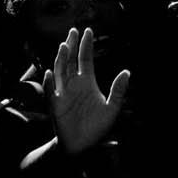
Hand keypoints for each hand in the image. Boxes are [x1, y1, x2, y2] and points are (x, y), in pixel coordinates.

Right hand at [44, 27, 130, 155]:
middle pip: (71, 60)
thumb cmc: (96, 127)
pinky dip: (49, 82)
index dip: (86, 45)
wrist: (82, 146)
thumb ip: (118, 90)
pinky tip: (50, 72)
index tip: (88, 30)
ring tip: (64, 46)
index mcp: (87, 82)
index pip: (85, 59)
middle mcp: (74, 84)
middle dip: (72, 45)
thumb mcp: (112, 108)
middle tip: (74, 30)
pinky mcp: (56, 105)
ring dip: (61, 59)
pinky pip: (51, 91)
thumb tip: (127, 71)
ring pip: (60, 71)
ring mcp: (64, 93)